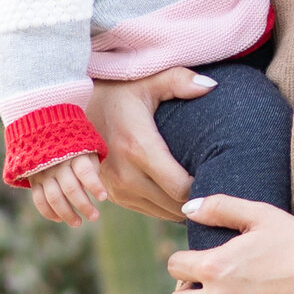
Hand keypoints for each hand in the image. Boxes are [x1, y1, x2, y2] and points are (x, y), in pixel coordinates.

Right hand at [25, 152, 106, 228]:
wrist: (48, 140)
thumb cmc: (78, 151)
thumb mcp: (88, 152)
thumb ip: (93, 169)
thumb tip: (94, 191)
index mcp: (75, 155)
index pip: (85, 172)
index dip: (94, 186)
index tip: (103, 198)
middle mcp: (58, 164)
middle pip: (71, 188)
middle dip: (84, 205)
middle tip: (94, 217)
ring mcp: (44, 173)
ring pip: (54, 198)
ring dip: (67, 214)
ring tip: (78, 223)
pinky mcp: (34, 181)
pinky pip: (39, 200)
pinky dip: (48, 212)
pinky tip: (60, 219)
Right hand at [88, 70, 210, 218]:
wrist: (73, 108)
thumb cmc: (118, 91)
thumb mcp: (147, 80)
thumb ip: (180, 81)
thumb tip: (211, 86)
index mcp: (139, 147)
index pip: (180, 188)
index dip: (204, 188)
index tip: (220, 176)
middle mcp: (125, 174)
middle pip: (174, 205)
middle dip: (199, 200)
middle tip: (219, 186)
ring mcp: (116, 187)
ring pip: (162, 212)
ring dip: (183, 206)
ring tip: (205, 192)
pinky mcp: (112, 194)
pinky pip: (148, 211)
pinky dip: (167, 207)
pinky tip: (182, 195)